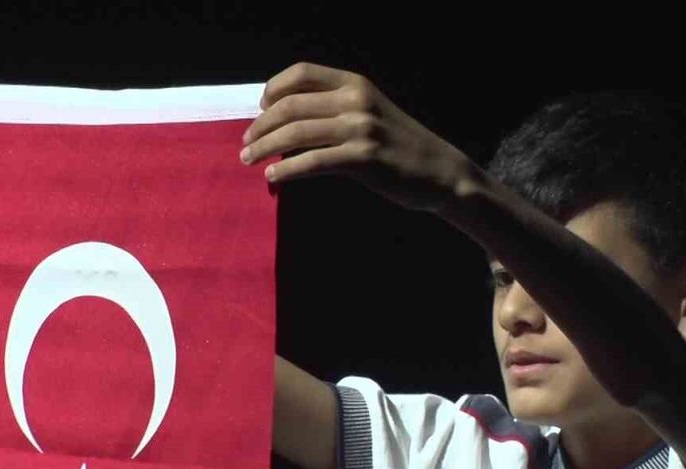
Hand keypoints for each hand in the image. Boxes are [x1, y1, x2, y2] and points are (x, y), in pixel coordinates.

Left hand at [241, 62, 478, 213]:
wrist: (440, 172)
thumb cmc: (400, 147)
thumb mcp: (370, 113)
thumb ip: (335, 110)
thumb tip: (286, 123)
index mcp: (355, 84)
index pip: (300, 73)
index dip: (272, 90)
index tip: (260, 110)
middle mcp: (356, 100)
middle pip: (290, 106)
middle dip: (260, 125)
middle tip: (245, 143)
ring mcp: (360, 129)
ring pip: (296, 134)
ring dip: (264, 147)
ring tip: (248, 159)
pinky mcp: (363, 158)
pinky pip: (313, 162)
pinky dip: (287, 170)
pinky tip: (273, 177)